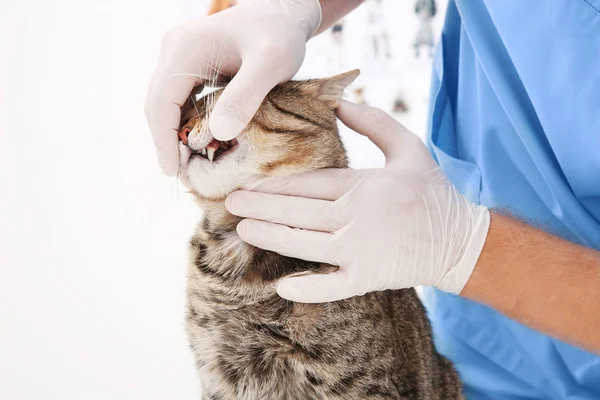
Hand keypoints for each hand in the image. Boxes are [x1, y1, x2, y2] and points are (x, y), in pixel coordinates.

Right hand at [144, 0, 320, 174]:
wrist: (283, 12)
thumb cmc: (280, 35)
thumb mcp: (271, 64)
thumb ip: (246, 96)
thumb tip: (220, 133)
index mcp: (186, 48)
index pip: (161, 101)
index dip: (163, 139)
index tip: (172, 171)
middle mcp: (175, 50)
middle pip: (157, 104)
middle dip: (165, 141)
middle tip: (180, 176)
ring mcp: (180, 56)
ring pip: (165, 103)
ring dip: (173, 133)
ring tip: (187, 166)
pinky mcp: (190, 64)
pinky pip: (179, 98)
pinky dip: (185, 122)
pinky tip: (198, 142)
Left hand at [225, 100, 489, 302]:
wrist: (460, 241)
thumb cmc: (431, 191)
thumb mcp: (409, 147)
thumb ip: (374, 122)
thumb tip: (339, 102)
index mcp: (364, 186)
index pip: (309, 183)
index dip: (275, 184)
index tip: (247, 182)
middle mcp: (358, 219)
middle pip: (299, 212)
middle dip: (261, 207)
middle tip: (230, 204)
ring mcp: (361, 252)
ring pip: (305, 245)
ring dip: (272, 238)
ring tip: (244, 230)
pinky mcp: (368, 279)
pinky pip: (333, 286)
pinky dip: (309, 288)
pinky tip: (282, 285)